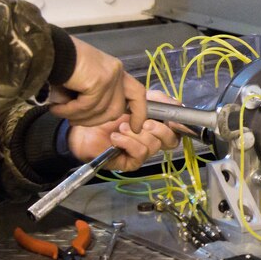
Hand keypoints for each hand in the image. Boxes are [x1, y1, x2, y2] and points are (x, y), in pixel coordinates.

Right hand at [47, 37, 147, 131]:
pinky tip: (57, 108)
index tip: (136, 128)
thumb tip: (93, 117)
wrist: (47, 48)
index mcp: (115, 70)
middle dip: (94, 121)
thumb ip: (93, 96)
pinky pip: (86, 106)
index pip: (137, 93)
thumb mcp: (82, 82)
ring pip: (99, 111)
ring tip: (59, 111)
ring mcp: (110, 76)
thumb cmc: (59, 64)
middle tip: (73, 121)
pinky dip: (69, 111)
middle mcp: (116, 71)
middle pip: (116, 109)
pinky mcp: (99, 80)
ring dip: (77, 116)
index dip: (139, 112)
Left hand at [66, 90, 183, 170]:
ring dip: (137, 134)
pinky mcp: (130, 162)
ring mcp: (141, 150)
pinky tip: (115, 138)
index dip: (179, 124)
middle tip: (144, 122)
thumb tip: (177, 104)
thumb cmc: (105, 110)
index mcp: (156, 122)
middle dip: (159, 129)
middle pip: (171, 140)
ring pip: (154, 146)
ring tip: (120, 127)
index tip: (171, 118)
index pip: (178, 127)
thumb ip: (156, 98)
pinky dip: (128, 143)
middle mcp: (152, 138)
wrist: (81, 123)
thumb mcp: (133, 97)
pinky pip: (139, 154)